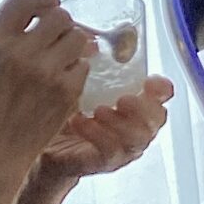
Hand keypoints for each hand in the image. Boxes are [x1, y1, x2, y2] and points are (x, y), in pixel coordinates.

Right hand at [0, 0, 94, 186]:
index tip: (49, 4)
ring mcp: (44, 73)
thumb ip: (5, 31)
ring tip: (58, 61)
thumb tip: (46, 6)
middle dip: (61, 25)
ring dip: (72, 46)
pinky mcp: (65, 92)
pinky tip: (59, 83)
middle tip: (54, 39)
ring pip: (79, 37)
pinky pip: (84, 64)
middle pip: (60, 15)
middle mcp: (17, 53)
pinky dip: (76, 71)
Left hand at [35, 75, 175, 184]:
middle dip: (143, 108)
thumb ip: (90, 64)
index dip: (161, 88)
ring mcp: (122, 147)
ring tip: (99, 110)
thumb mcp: (78, 82)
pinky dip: (97, 135)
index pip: (161, 95)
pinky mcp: (103, 162)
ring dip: (121, 123)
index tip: (149, 81)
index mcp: (134, 103)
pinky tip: (79, 121)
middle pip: (157, 119)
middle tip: (123, 98)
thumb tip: (92, 42)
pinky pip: (110, 152)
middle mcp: (135, 125)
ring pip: (139, 139)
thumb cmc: (63, 109)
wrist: (41, 142)